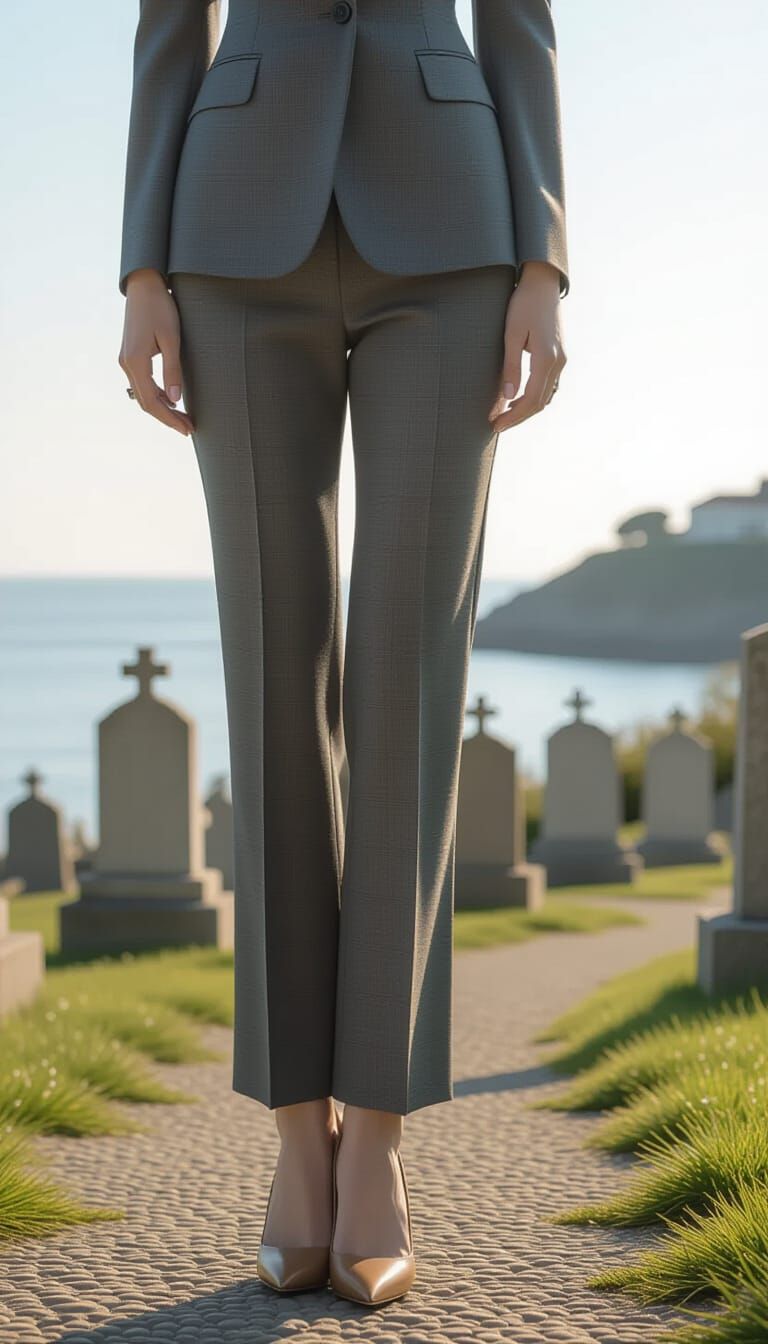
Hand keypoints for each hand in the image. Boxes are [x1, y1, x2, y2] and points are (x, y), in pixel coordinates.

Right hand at [118, 269, 194, 435]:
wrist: (144, 286)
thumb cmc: (161, 308)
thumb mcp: (171, 339)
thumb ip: (173, 370)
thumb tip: (175, 400)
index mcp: (135, 362)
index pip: (152, 403)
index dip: (170, 419)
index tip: (187, 429)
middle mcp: (126, 364)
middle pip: (146, 403)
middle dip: (168, 418)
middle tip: (188, 428)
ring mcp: (126, 360)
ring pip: (143, 395)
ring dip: (162, 408)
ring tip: (183, 417)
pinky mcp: (130, 356)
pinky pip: (142, 384)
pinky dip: (156, 396)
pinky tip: (171, 400)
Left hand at [488, 261, 565, 431]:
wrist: (542, 283)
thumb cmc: (523, 304)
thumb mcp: (512, 334)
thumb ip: (510, 367)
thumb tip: (507, 397)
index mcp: (546, 359)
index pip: (531, 400)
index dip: (514, 416)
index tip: (496, 425)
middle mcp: (558, 362)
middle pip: (540, 402)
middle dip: (519, 417)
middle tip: (498, 424)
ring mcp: (561, 359)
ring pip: (546, 395)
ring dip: (527, 408)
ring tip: (505, 413)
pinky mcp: (559, 354)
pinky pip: (549, 384)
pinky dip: (535, 396)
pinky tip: (519, 397)